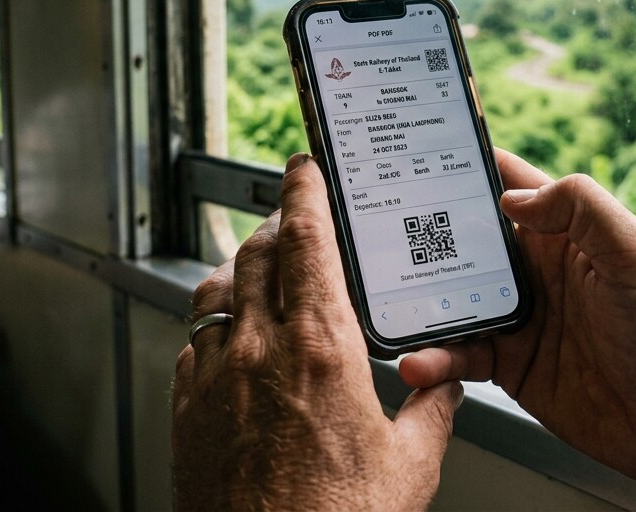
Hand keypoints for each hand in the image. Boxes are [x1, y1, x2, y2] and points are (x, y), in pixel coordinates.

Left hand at [172, 154, 463, 509]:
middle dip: (278, 223)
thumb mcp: (410, 467)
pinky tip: (234, 339)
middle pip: (259, 252)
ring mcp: (215, 376)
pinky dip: (216, 321)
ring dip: (242, 266)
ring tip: (263, 268)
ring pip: (218, 288)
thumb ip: (433, 412)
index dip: (304, 192)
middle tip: (296, 217)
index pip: (305, 240)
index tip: (304, 168)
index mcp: (320, 347)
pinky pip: (195, 340)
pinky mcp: (187, 408)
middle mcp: (259, 349)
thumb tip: (447, 387)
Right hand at [400, 149, 635, 487]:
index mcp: (568, 233)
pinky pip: (460, 355)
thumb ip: (581, 207)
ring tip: (391, 308)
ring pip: (454, 299)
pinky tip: (420, 362)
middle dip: (425, 236)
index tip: (420, 155)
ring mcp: (522, 318)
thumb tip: (514, 196)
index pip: (511, 184)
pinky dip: (435, 358)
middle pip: (468, 242)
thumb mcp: (635, 253)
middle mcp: (539, 271)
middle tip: (380, 235)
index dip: (468, 167)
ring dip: (422, 302)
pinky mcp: (512, 365)